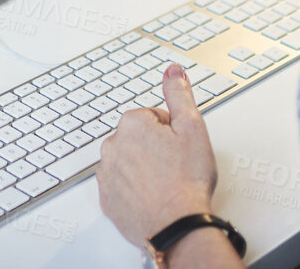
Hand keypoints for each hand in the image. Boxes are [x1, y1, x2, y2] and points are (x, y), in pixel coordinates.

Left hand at [97, 64, 218, 247]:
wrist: (177, 227)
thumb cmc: (187, 181)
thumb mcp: (192, 127)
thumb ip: (179, 94)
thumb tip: (172, 71)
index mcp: (132, 124)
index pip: (152, 118)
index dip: (171, 132)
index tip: (179, 148)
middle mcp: (112, 146)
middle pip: (137, 139)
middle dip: (154, 148)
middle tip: (175, 166)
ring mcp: (107, 174)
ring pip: (128, 162)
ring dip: (142, 168)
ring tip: (165, 183)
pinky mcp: (107, 199)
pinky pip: (120, 187)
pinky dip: (133, 190)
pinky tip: (152, 197)